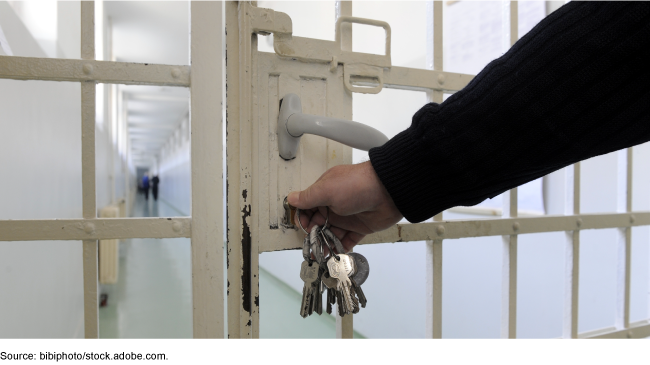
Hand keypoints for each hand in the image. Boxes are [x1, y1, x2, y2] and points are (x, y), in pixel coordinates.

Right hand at [287, 161, 402, 251]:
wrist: (389, 191)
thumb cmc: (356, 185)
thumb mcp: (326, 189)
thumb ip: (308, 198)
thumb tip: (291, 198)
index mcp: (325, 191)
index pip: (308, 207)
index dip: (303, 218)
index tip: (300, 228)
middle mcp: (335, 204)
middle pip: (318, 223)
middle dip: (313, 235)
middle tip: (310, 246)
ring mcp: (348, 217)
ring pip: (331, 234)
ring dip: (325, 244)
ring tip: (320, 255)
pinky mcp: (360, 227)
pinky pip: (347, 240)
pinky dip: (341, 248)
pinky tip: (335, 255)